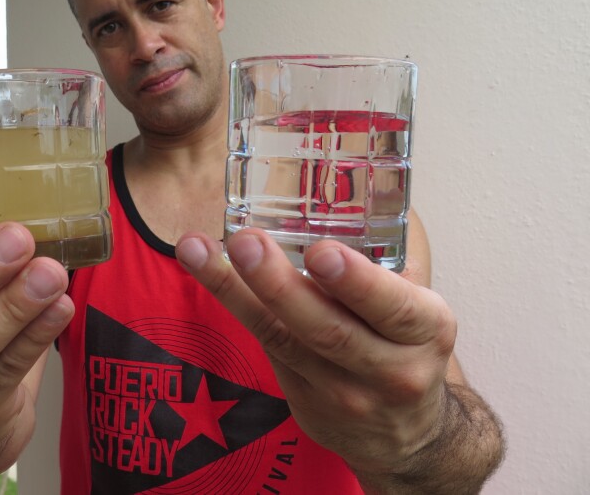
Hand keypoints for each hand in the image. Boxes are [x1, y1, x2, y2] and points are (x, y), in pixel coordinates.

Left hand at [174, 229, 456, 481]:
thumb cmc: (408, 347)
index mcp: (425, 331)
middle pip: (327, 329)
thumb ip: (384, 265)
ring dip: (234, 290)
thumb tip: (337, 187)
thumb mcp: (419, 309)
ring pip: (281, 339)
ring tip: (198, 248)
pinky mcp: (303, 402)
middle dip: (279, 284)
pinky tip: (205, 269)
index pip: (394, 308)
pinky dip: (234, 305)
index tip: (321, 252)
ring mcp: (341, 393)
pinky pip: (265, 347)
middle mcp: (388, 369)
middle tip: (245, 241)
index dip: (356, 282)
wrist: (409, 437)